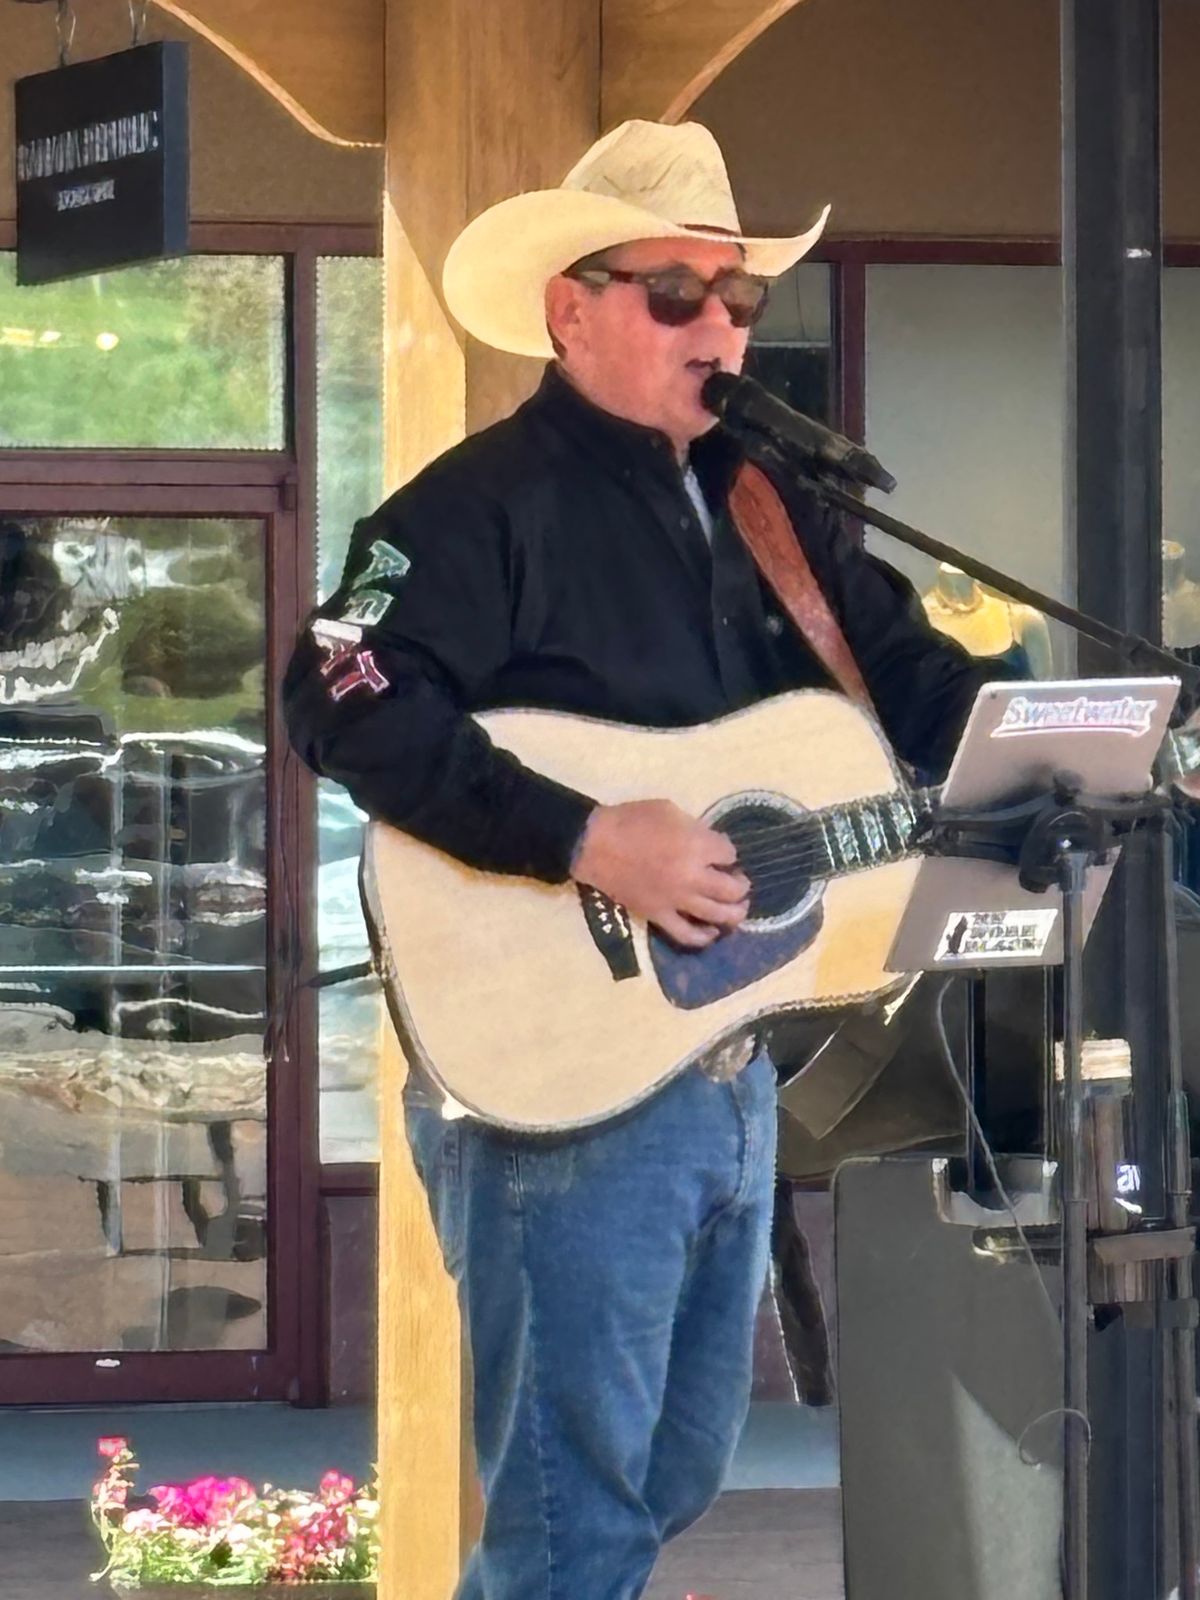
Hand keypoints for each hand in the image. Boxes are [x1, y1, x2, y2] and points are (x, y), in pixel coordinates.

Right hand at [571, 800, 750, 949]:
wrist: (595, 845)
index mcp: (696, 846)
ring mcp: (677, 900)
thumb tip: (707, 842)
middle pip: (732, 889)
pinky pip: (686, 934)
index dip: (728, 852)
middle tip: (739, 882)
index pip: (729, 854)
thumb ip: (694, 828)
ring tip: (738, 909)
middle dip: (741, 885)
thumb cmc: (631, 821)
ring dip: (735, 913)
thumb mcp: (668, 810)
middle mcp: (693, 877)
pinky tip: (711, 932)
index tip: (722, 852)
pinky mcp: (659, 916)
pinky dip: (703, 936)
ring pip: (717, 915)